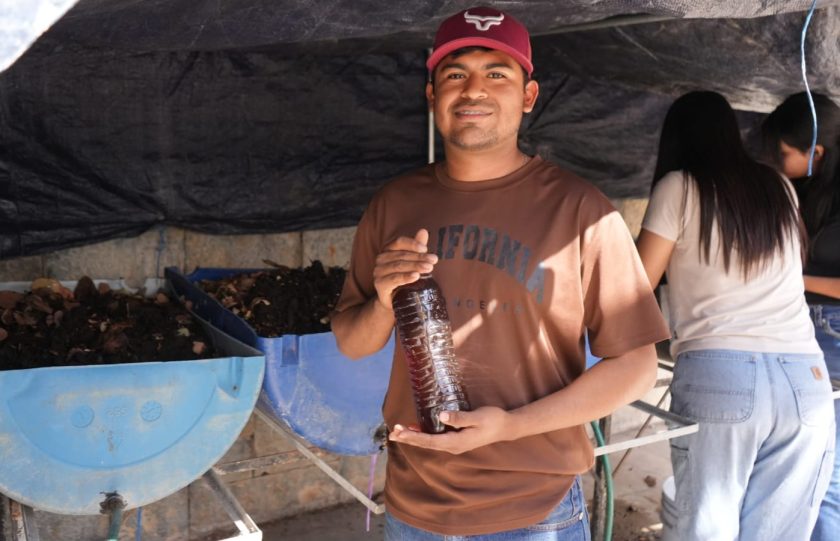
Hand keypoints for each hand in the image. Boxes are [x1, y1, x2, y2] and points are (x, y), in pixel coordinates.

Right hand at [373, 229, 437, 309]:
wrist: (395, 301)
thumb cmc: (405, 279)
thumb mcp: (413, 262)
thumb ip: (417, 248)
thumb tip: (423, 231)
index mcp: (388, 250)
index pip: (399, 242)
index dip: (412, 244)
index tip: (426, 249)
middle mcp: (381, 259)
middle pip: (401, 255)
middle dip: (419, 257)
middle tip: (433, 260)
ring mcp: (378, 272)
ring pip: (398, 266)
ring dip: (415, 266)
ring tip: (429, 268)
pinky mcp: (379, 284)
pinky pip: (393, 279)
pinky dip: (405, 277)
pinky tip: (415, 276)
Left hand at [388, 406, 512, 454]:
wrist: (506, 427)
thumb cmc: (492, 420)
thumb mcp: (477, 417)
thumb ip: (459, 418)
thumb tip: (441, 416)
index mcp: (456, 442)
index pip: (430, 441)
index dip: (414, 437)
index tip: (400, 432)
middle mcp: (453, 446)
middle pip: (426, 444)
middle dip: (409, 438)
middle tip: (392, 432)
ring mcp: (454, 444)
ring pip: (429, 442)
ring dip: (414, 437)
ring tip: (398, 432)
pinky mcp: (455, 439)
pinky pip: (435, 439)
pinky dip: (423, 434)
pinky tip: (416, 429)